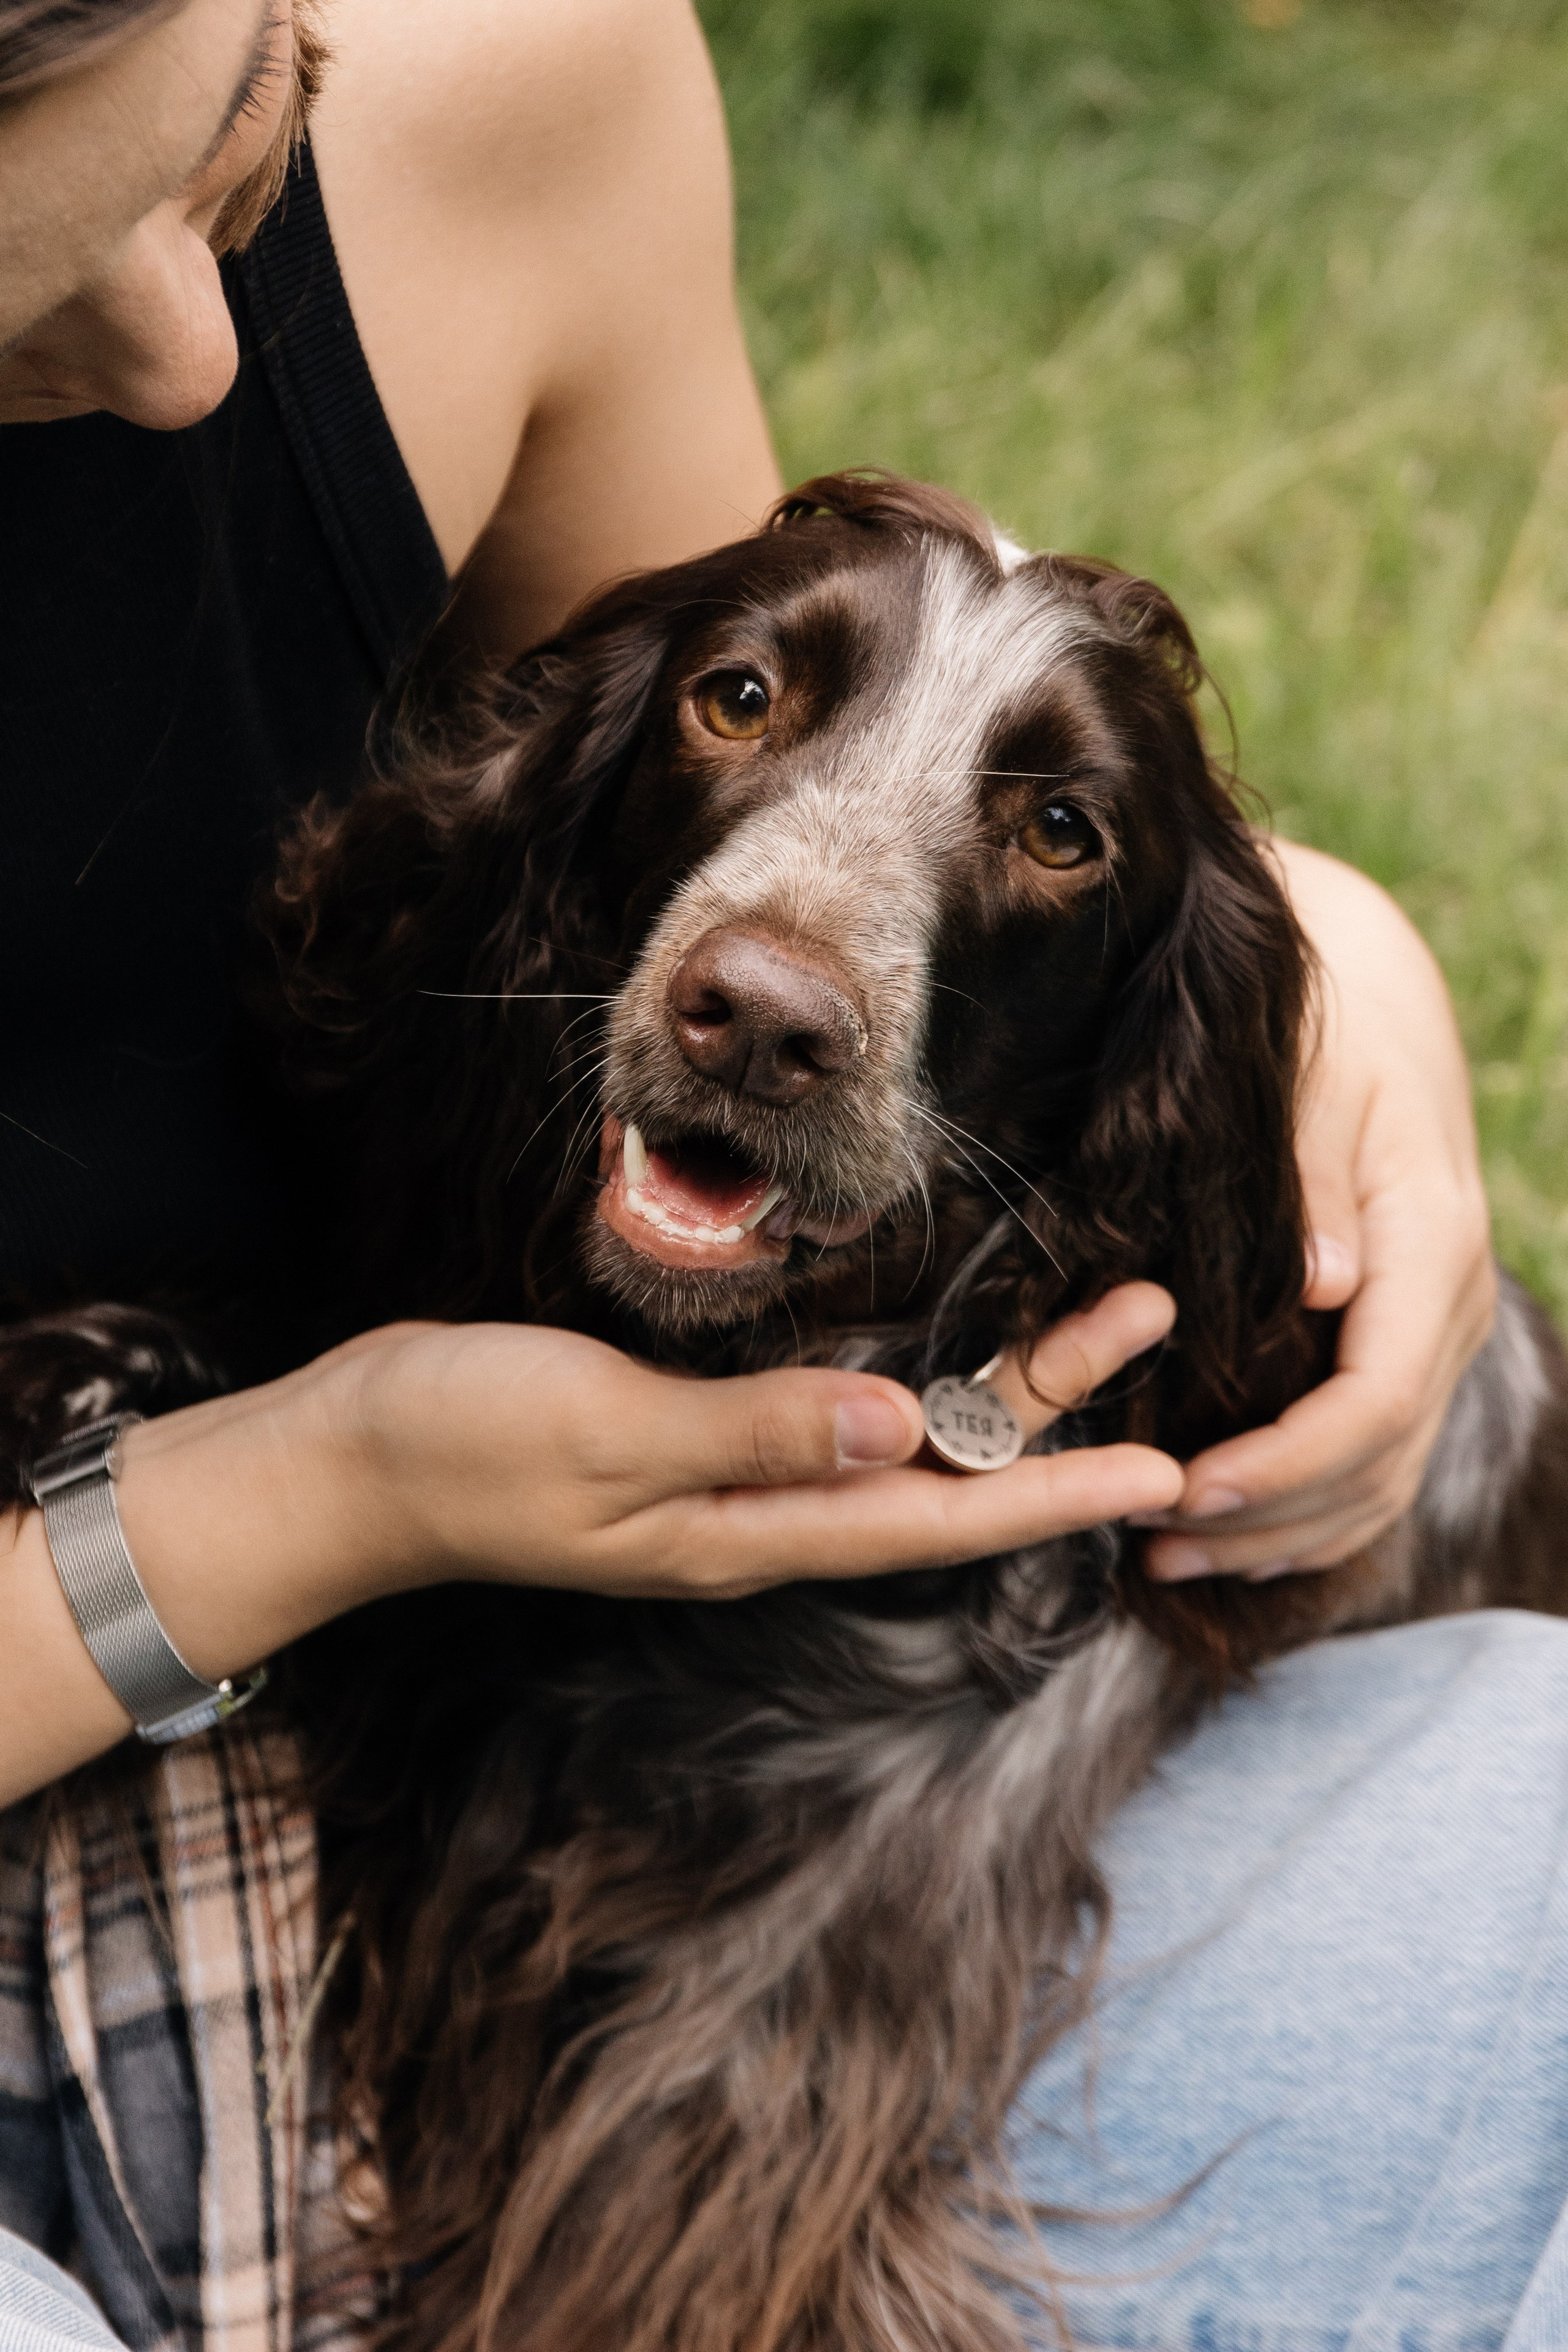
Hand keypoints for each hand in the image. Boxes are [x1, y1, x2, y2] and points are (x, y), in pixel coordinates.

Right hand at [344, 1284, 1181, 1601]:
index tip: (1166, 1470)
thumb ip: (754, 1433)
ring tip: (1087, 1320)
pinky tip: (943, 1338)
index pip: (933, 1521)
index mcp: (749, 1533)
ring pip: (898, 1440)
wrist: (352, 1459)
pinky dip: (912, 1374)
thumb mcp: (607, 1435)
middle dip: (1053, 1410)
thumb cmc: (465, 1443)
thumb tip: (903, 1431)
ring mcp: (728, 1480)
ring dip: (996, 1385)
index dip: (1053, 1494)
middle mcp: (761, 1516)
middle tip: (1149, 1320)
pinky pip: (837, 1412)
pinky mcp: (695, 1434)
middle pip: (938, 1474)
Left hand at [1142, 841, 1493, 1581]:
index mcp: (1432, 1248)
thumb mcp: (1312, 1080)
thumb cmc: (1325, 1037)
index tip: (1189, 1490)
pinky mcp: (1408, 1350)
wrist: (1377, 1015)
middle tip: (1150, 1540)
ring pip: (1382, 1481)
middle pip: (1377, 1461)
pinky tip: (1231, 1543)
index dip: (1286, 1462)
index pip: (1376, 1398)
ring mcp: (1437, 1337)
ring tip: (1166, 1559)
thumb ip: (1311, 1177)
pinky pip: (1377, 1464)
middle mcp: (1451, 1307)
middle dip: (1266, 1517)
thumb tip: (1323, 1284)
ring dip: (1280, 1537)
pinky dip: (1310, 1516)